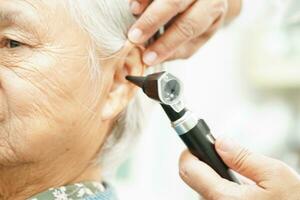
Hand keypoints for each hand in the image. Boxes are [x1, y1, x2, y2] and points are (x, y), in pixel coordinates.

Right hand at [128, 0, 239, 65]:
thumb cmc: (202, 20)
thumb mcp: (196, 39)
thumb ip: (176, 49)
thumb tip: (151, 59)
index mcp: (211, 8)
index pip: (188, 26)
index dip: (167, 43)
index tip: (148, 57)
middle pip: (175, 2)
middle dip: (152, 20)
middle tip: (135, 36)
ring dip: (145, 1)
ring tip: (133, 12)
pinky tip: (135, 3)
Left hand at [179, 138, 299, 199]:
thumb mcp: (274, 175)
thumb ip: (243, 157)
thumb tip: (221, 143)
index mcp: (224, 198)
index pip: (188, 170)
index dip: (189, 152)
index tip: (195, 142)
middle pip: (194, 178)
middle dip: (203, 161)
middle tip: (219, 152)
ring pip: (204, 187)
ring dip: (213, 174)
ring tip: (233, 168)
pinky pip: (215, 195)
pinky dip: (221, 184)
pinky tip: (236, 181)